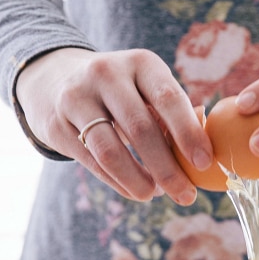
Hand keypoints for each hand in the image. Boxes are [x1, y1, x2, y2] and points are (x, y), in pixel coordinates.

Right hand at [15, 47, 212, 204]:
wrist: (54, 79)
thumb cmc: (120, 92)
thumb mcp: (146, 87)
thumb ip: (172, 115)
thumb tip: (201, 157)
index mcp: (140, 63)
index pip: (168, 98)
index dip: (188, 133)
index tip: (204, 163)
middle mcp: (106, 74)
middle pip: (140, 129)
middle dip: (167, 169)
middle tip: (186, 196)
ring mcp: (77, 98)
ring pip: (110, 151)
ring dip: (138, 180)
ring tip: (154, 196)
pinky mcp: (57, 125)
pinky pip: (93, 163)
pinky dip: (118, 183)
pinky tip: (135, 191)